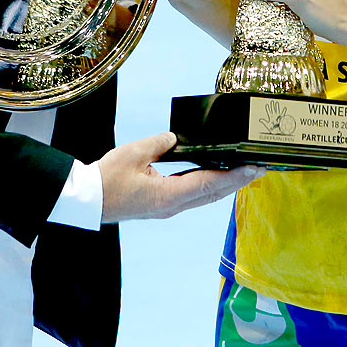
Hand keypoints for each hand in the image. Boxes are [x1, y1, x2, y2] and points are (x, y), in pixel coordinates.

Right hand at [98, 132, 263, 222]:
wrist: (86, 201)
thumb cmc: (105, 179)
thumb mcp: (132, 153)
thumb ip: (159, 142)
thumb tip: (175, 137)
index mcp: (168, 195)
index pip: (210, 184)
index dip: (235, 176)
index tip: (255, 169)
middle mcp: (173, 205)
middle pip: (213, 194)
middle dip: (238, 181)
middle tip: (259, 169)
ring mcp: (168, 208)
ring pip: (205, 197)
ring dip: (226, 185)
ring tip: (244, 172)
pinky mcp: (162, 206)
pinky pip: (194, 196)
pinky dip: (210, 186)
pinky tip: (216, 177)